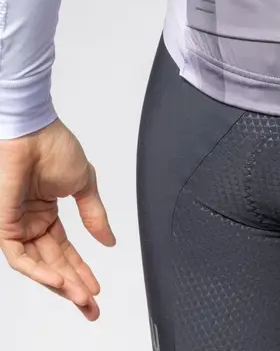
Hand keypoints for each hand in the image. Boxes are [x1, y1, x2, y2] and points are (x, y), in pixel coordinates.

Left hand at [0, 118, 115, 320]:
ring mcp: (17, 227)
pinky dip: (39, 271)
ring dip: (61, 284)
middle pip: (54, 265)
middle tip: (91, 306)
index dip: (82, 271)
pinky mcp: (5, 226)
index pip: (65, 252)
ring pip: (38, 266)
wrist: (34, 132)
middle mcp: (31, 225)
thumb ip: (95, 215)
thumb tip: (109, 240)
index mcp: (48, 215)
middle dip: (74, 287)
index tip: (96, 289)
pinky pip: (20, 258)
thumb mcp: (84, 185)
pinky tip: (59, 281)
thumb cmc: (54, 148)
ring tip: (82, 297)